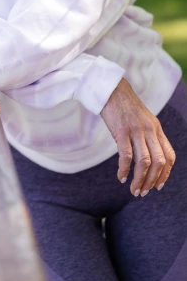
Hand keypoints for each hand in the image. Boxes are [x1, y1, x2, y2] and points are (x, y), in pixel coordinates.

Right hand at [100, 77, 175, 196]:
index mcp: (156, 128)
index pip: (169, 156)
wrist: (110, 88)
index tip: (158, 186)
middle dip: (152, 181)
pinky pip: (126, 156)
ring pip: (144, 162)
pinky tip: (121, 177)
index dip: (166, 174)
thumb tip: (147, 157)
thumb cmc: (124, 106)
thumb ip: (147, 135)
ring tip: (133, 190)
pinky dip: (124, 170)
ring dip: (139, 180)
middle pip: (158, 162)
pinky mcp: (121, 130)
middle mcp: (149, 130)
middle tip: (143, 192)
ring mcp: (136, 130)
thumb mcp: (142, 119)